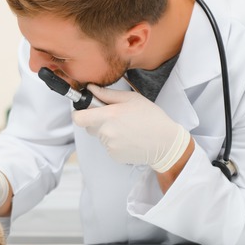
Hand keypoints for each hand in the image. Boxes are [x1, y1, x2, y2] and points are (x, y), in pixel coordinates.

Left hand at [72, 85, 190, 172]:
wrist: (166, 143)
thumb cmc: (151, 117)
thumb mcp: (131, 99)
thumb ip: (107, 94)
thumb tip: (90, 88)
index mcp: (108, 116)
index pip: (78, 118)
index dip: (79, 113)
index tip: (85, 110)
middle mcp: (106, 132)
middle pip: (89, 126)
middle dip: (97, 121)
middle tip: (116, 117)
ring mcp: (109, 146)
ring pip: (100, 136)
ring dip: (108, 132)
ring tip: (127, 128)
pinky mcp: (114, 156)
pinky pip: (108, 146)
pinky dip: (115, 143)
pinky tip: (129, 139)